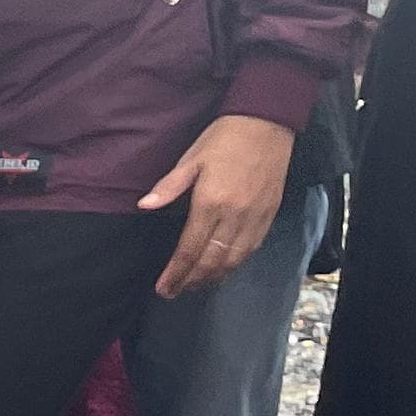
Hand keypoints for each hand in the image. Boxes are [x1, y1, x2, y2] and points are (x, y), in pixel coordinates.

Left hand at [139, 111, 296, 296]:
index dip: (176, 273)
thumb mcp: (191, 159)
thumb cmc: (224, 139)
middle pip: (212, 261)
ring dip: (214, 277)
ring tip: (195, 285)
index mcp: (211, 203)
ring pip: (234, 259)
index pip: (190, 249)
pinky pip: (252, 248)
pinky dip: (236, 263)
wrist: (267, 123)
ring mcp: (256, 216)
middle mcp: (235, 214)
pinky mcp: (270, 213)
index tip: (163, 288)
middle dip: (192, 281)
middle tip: (174, 292)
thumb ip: (168, 187)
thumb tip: (144, 206)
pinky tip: (224, 268)